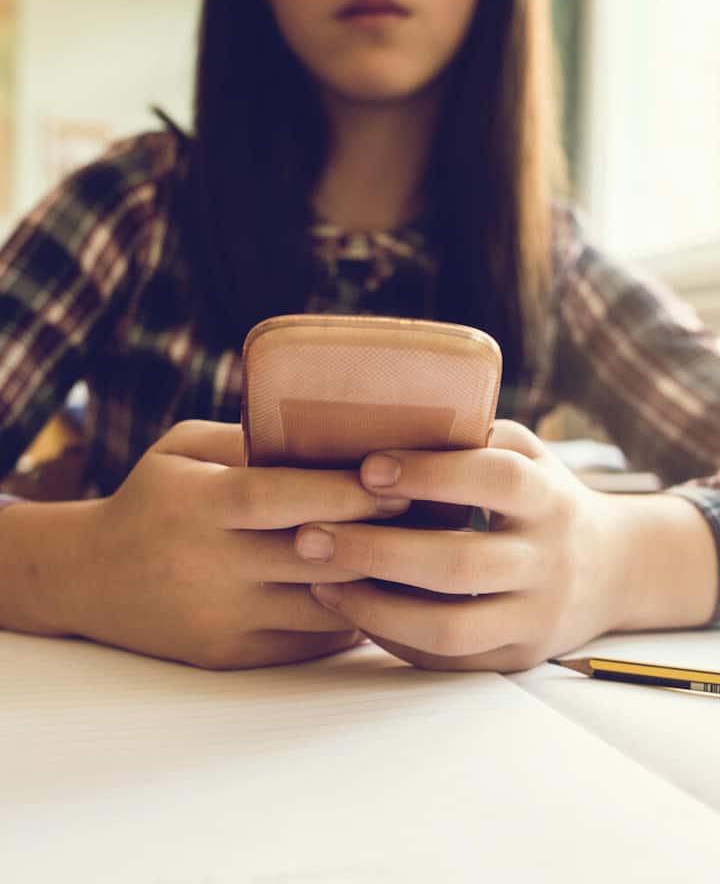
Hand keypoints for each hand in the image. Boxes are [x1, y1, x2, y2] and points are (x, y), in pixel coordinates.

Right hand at [57, 421, 410, 668]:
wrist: (89, 579)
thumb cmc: (150, 499)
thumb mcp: (181, 448)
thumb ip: (245, 438)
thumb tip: (327, 428)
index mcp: (197, 504)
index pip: (278, 496)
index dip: (342, 490)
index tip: (398, 481)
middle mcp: (208, 565)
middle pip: (312, 555)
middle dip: (379, 537)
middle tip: (435, 517)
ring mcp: (221, 618)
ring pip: (321, 606)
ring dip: (377, 584)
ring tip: (423, 557)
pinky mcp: (230, 655)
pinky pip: (308, 642)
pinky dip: (350, 619)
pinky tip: (382, 594)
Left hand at [299, 420, 710, 671]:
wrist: (614, 569)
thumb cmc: (543, 497)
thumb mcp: (525, 454)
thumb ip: (471, 437)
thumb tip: (379, 416)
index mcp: (549, 498)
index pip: (495, 482)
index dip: (431, 473)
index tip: (367, 468)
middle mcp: (548, 560)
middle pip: (459, 564)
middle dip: (376, 551)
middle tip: (310, 538)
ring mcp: (535, 617)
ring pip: (450, 627)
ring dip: (374, 607)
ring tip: (318, 582)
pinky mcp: (516, 656)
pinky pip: (447, 658)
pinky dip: (393, 636)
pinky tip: (352, 610)